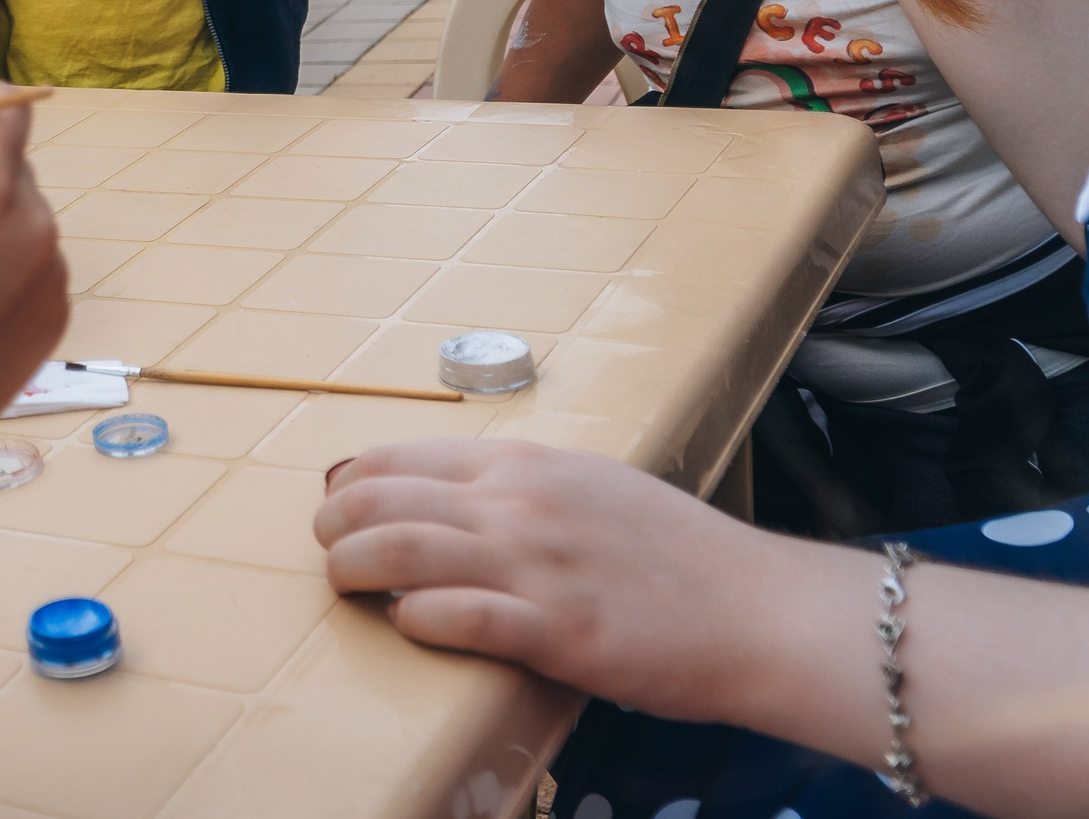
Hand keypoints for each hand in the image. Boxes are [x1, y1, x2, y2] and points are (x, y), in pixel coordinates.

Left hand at [317, 439, 823, 722]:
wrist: (760, 609)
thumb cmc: (678, 555)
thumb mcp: (588, 487)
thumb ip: (518, 490)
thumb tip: (449, 500)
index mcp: (523, 464)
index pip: (396, 459)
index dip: (348, 484)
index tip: (335, 507)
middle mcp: (518, 503)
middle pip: (378, 500)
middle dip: (333, 527)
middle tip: (328, 552)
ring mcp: (534, 564)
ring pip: (397, 551)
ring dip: (351, 570)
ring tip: (345, 587)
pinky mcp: (555, 629)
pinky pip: (454, 617)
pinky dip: (415, 620)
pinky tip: (411, 625)